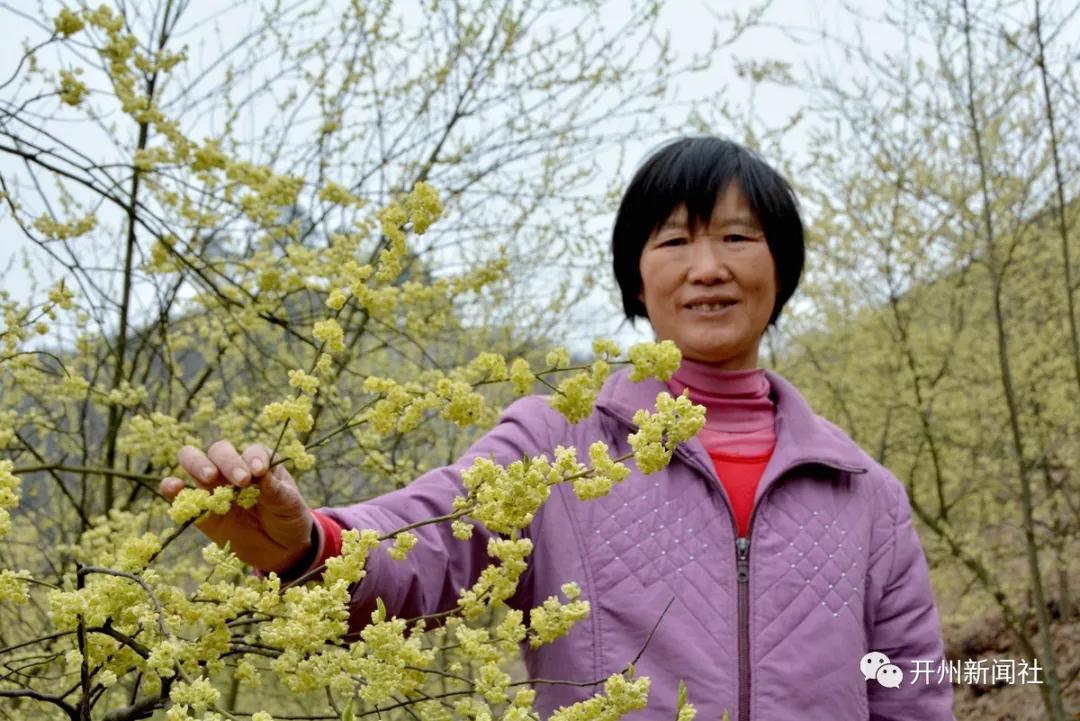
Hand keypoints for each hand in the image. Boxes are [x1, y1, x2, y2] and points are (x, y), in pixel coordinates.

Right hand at [160, 441, 313, 573]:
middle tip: (241, 480)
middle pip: (219, 451)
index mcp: (259, 462)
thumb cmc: (288, 517)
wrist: (281, 549)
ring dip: (198, 464)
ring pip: (194, 462)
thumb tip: (260, 472)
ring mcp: (214, 488)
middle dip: (227, 460)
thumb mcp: (289, 503)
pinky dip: (172, 487)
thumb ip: (275, 489)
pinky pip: (180, 495)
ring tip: (209, 477)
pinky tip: (173, 488)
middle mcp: (233, 469)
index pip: (250, 451)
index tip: (259, 472)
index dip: (252, 458)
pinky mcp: (200, 510)